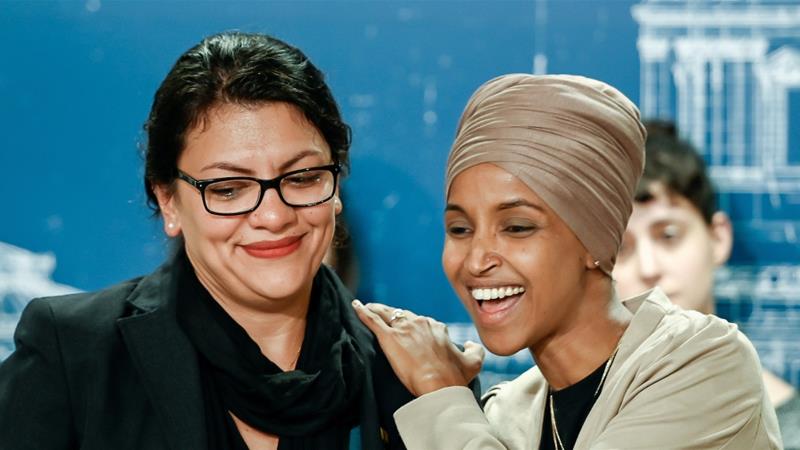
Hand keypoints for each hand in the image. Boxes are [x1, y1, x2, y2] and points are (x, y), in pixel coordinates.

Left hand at [352, 300, 484, 396]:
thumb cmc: (455, 377)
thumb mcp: (473, 363)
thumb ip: (474, 350)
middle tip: (384, 317)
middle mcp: (420, 323)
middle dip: (393, 316)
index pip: (421, 322)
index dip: (413, 326)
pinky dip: (363, 312)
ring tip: (367, 308)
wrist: (440, 386)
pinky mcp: (389, 337)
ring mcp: (403, 329)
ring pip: (387, 314)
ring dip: (376, 310)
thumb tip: (470, 344)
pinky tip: (356, 307)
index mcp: (436, 328)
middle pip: (402, 315)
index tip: (408, 331)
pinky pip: (373, 320)